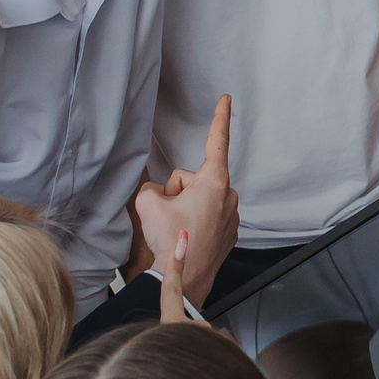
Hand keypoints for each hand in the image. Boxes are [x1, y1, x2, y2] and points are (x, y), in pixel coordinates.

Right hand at [134, 94, 235, 305]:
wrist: (183, 279)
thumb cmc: (170, 240)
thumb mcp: (147, 202)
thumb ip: (152, 187)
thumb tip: (160, 194)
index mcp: (214, 182)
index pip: (216, 141)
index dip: (219, 117)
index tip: (227, 99)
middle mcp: (228, 196)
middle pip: (193, 178)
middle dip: (177, 190)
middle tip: (169, 213)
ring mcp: (231, 216)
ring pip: (199, 198)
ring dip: (185, 206)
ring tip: (177, 228)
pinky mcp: (229, 233)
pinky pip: (206, 216)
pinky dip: (194, 221)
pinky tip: (186, 236)